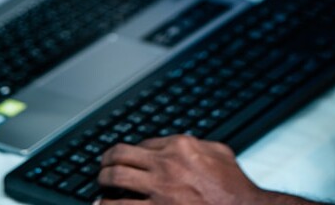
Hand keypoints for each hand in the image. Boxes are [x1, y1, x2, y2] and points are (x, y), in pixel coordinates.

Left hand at [95, 135, 264, 204]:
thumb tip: (185, 142)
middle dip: (107, 161)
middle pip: (121, 156)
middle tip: (102, 166)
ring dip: (103, 182)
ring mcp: (159, 191)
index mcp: (180, 146)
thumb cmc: (235, 188)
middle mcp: (165, 165)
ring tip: (100, 186)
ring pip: (116, 180)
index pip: (143, 143)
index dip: (133, 151)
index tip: (127, 158)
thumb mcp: (220, 153)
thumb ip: (199, 145)